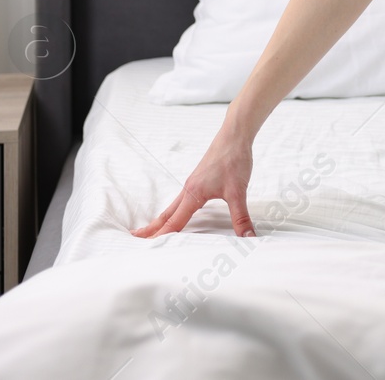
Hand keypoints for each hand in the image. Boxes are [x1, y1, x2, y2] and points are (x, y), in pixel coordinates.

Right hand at [132, 125, 255, 238]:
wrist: (234, 136)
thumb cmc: (233, 160)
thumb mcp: (239, 192)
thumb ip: (241, 218)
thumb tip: (248, 238)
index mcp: (193, 194)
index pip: (174, 222)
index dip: (162, 237)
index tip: (148, 249)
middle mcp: (188, 190)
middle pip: (167, 214)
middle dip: (152, 228)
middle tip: (136, 239)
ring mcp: (192, 184)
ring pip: (174, 206)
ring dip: (163, 219)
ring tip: (154, 230)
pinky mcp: (199, 179)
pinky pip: (182, 199)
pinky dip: (175, 210)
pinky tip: (181, 212)